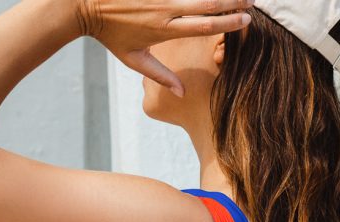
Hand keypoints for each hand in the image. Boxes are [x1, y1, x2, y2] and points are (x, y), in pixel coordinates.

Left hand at [73, 0, 253, 96]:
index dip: (228, 24)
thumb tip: (182, 93)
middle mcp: (167, 8)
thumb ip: (160, 75)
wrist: (87, 5)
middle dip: (232, 1)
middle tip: (252, 1)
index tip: (247, 21)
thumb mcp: (135, 61)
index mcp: (166, 30)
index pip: (205, 27)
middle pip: (207, 4)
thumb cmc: (111, 36)